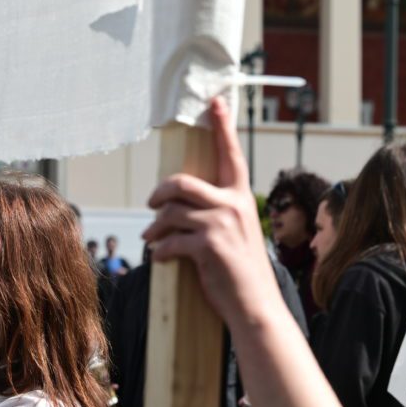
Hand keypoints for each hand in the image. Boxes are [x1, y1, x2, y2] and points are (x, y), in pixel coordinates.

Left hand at [142, 97, 284, 327]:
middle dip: (159, 192)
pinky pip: (170, 241)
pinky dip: (160, 251)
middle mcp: (233, 204)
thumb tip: (176, 205)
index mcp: (240, 197)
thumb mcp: (234, 233)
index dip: (222, 126)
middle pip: (182, 182)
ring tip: (152, 239)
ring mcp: (222, 224)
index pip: (229, 154)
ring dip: (154, 228)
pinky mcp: (209, 246)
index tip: (214, 102)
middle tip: (151, 203)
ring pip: (171, 212)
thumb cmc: (239, 271)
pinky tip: (161, 259)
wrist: (254, 305)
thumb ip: (215, 213)